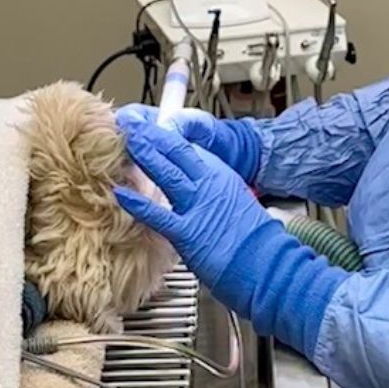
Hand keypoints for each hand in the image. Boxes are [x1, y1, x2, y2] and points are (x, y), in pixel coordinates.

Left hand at [115, 115, 343, 356]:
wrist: (266, 263)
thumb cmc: (253, 239)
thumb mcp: (234, 201)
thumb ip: (212, 190)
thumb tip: (192, 186)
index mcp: (220, 175)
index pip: (187, 148)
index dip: (164, 135)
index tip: (148, 127)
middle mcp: (209, 184)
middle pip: (175, 151)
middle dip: (150, 136)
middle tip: (130, 124)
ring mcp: (198, 206)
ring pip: (166, 173)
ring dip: (144, 155)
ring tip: (127, 142)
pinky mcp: (188, 232)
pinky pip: (158, 215)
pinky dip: (138, 205)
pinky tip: (122, 195)